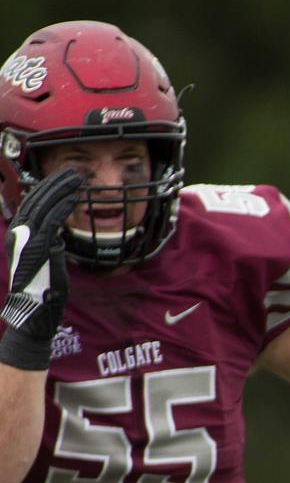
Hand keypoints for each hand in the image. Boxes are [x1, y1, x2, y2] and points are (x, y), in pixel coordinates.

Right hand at [1, 169, 83, 369]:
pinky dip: (63, 206)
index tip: (61, 181)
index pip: (32, 206)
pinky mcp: (40, 245)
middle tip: (72, 172)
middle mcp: (20, 234)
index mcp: (19, 236)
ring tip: (77, 178)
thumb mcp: (43, 261)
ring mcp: (28, 239)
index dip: (46, 191)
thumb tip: (55, 235)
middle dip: (54, 184)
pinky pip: (52, 220)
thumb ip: (47, 245)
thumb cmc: (41, 290)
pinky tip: (75, 196)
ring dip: (61, 190)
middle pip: (37, 200)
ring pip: (44, 206)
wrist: (34, 310)